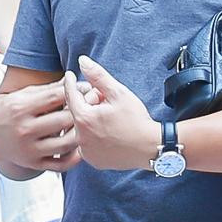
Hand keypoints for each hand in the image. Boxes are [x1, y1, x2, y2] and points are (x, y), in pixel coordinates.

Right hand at [0, 81, 81, 175]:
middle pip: (65, 119)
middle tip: (93, 105)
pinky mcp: (34, 164)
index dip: (76, 89)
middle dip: (83, 110)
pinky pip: (61, 164)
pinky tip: (80, 146)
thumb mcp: (20, 96)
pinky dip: (75, 157)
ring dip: (81, 133)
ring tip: (87, 125)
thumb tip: (73, 79)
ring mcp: (29, 149)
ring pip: (67, 143)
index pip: (56, 96)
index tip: (87, 87)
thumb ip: (46, 90)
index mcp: (20, 108)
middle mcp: (25, 129)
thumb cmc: (5, 112)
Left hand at [63, 57, 161, 171]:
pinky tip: (109, 132)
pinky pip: (88, 144)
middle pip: (77, 112)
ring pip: (82, 128)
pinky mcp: (93, 161)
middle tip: (107, 101)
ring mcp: (86, 152)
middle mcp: (81, 138)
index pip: (70, 95)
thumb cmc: (137, 120)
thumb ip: (98, 76)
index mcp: (84, 119)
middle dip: (88, 103)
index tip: (70, 75)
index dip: (71, 83)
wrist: (151, 148)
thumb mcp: (119, 93)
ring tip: (110, 118)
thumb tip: (82, 61)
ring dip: (91, 120)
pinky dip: (94, 136)